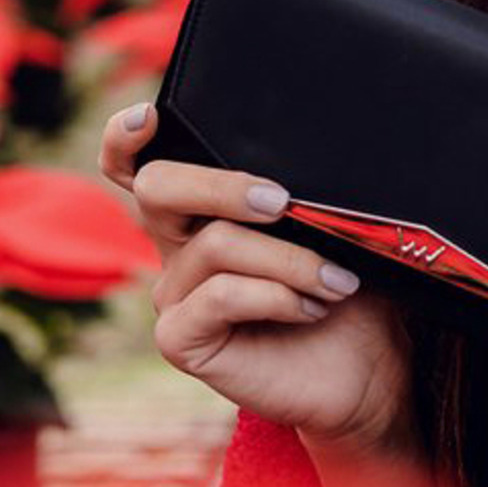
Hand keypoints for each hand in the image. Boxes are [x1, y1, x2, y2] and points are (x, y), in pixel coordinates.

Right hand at [99, 104, 417, 455]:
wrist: (362, 372)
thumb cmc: (344, 289)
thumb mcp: (327, 228)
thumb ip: (300, 193)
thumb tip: (306, 160)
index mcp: (200, 210)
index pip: (137, 165)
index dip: (124, 137)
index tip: (149, 114)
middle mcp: (176, 247)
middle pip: (158, 187)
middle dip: (222, 184)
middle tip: (282, 202)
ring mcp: (174, 295)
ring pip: (214, 244)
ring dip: (289, 258)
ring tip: (337, 280)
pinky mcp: (180, 340)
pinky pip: (219, 297)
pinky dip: (276, 295)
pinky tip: (311, 308)